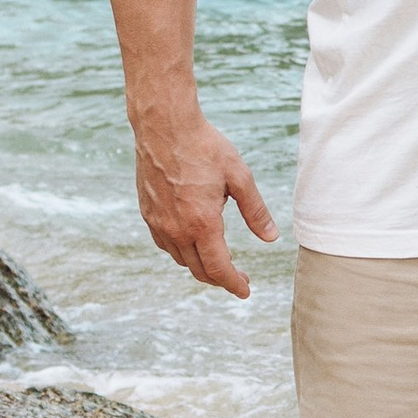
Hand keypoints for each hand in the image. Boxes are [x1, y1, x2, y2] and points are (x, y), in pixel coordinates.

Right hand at [132, 102, 276, 298]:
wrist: (164, 126)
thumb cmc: (205, 147)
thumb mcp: (239, 177)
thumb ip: (255, 211)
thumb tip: (270, 238)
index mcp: (202, 223)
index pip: (219, 268)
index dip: (233, 284)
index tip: (245, 291)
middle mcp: (176, 229)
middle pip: (199, 269)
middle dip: (220, 278)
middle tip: (239, 278)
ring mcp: (158, 222)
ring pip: (181, 259)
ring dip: (200, 266)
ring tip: (219, 261)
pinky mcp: (147, 213)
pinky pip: (165, 244)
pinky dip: (182, 252)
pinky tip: (193, 244)